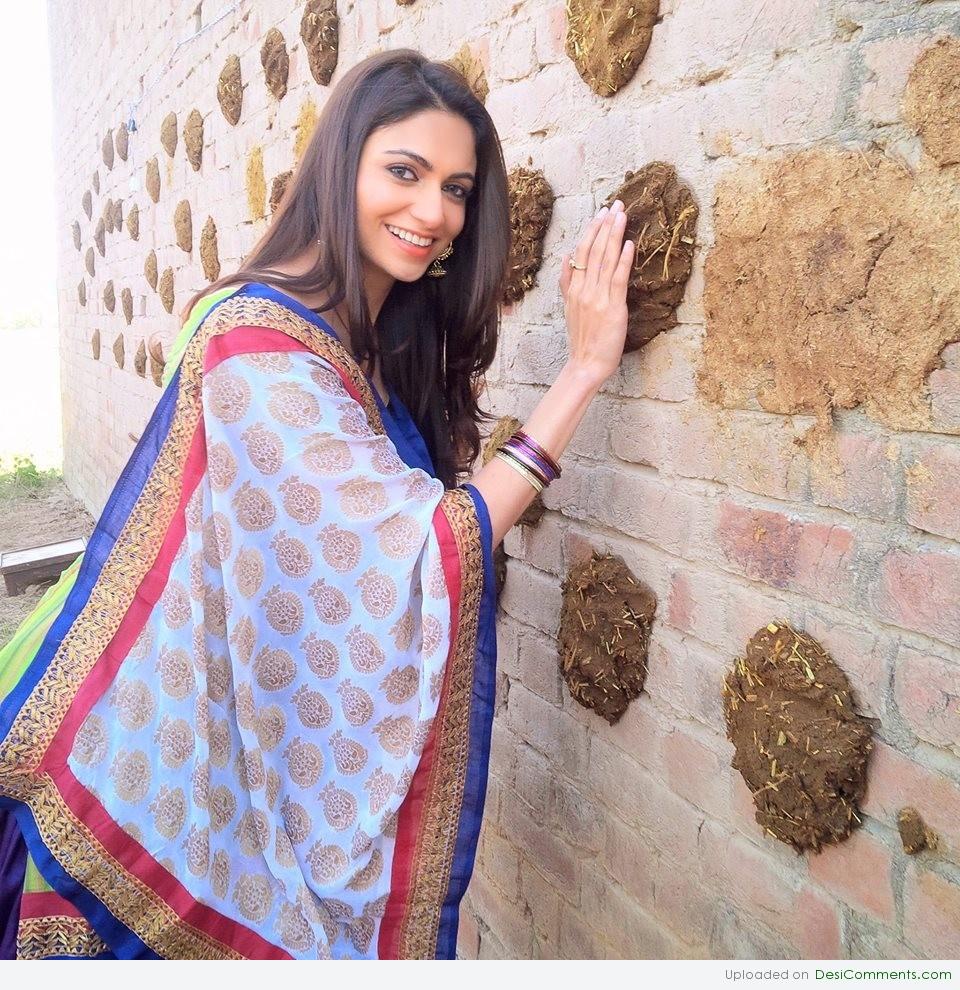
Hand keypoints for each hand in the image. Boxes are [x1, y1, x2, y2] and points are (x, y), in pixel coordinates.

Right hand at [559, 199, 634, 386]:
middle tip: (616, 204)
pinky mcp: (612, 308)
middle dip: (605, 225)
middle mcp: (584, 290)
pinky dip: (623, 260)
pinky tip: (628, 244)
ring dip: (614, 235)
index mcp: (574, 289)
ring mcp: (597, 298)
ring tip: (622, 215)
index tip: (600, 213)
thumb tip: (567, 259)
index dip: (592, 231)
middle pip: (594, 251)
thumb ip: (568, 284)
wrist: (586, 363)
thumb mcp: (569, 308)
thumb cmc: (582, 339)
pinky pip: (617, 279)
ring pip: (605, 260)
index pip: (581, 253)